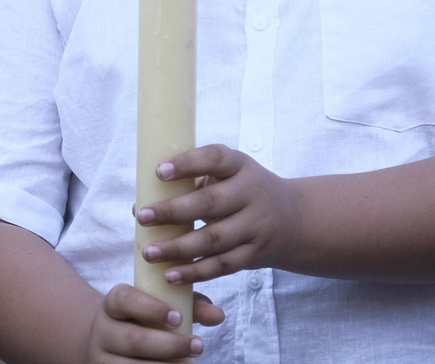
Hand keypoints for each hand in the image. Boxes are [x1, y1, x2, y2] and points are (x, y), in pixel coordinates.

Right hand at [85, 284, 223, 361]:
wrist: (111, 344)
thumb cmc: (144, 322)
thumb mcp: (160, 308)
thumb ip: (189, 307)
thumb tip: (217, 315)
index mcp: (112, 304)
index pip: (124, 299)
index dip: (151, 308)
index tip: (179, 318)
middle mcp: (102, 330)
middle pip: (134, 339)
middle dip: (170, 345)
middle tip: (199, 346)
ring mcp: (102, 357)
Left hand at [137, 144, 303, 284]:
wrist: (294, 220)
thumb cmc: (241, 190)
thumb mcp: (226, 174)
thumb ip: (189, 184)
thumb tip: (139, 207)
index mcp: (240, 166)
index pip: (215, 159)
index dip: (187, 164)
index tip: (158, 171)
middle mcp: (251, 194)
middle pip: (211, 204)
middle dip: (173, 211)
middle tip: (143, 217)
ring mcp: (255, 227)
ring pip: (214, 240)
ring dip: (179, 248)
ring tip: (149, 252)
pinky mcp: (254, 255)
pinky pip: (222, 266)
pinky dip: (195, 272)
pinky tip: (170, 274)